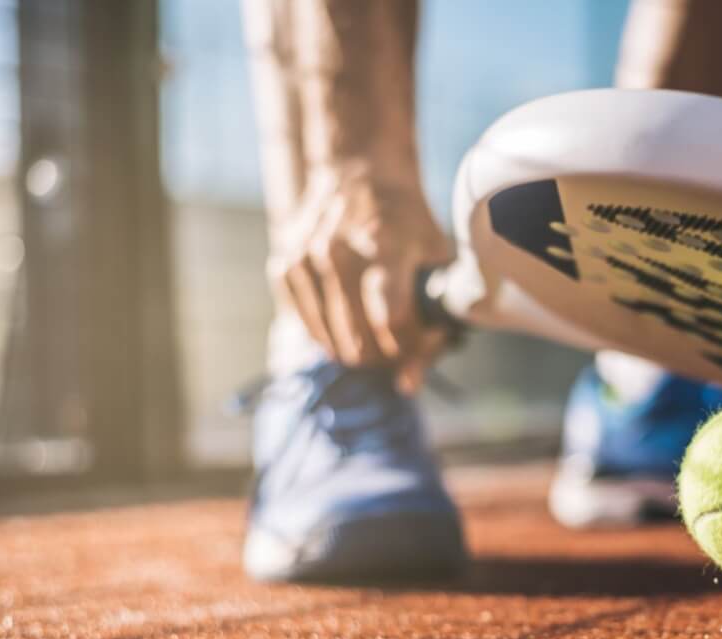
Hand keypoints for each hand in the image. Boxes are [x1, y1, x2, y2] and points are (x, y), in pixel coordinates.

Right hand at [267, 163, 449, 391]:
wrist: (361, 169)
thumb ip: (434, 326)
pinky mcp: (284, 263)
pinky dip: (328, 333)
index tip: (424, 341)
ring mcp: (305, 256)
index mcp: (385, 245)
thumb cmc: (409, 221)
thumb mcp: (438, 262)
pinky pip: (305, 325)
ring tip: (377, 336)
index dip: (411, 346)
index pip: (393, 322)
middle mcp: (338, 251)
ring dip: (357, 350)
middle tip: (401, 344)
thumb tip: (407, 386)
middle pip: (358, 341)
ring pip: (329, 342)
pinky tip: (347, 319)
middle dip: (387, 356)